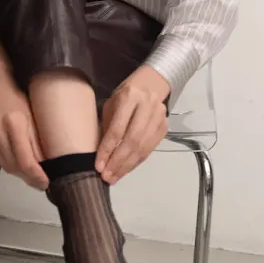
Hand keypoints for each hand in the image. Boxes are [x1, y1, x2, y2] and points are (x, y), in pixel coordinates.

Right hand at [0, 70, 48, 190]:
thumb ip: (37, 142)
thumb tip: (46, 165)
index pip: (25, 160)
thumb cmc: (16, 97)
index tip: (45, 183)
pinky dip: (7, 162)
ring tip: (30, 174)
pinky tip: (15, 160)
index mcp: (14, 123)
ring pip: (4, 164)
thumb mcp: (32, 116)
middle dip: (28, 177)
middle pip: (13, 166)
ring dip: (18, 171)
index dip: (35, 175)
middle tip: (40, 182)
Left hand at [96, 66, 170, 184]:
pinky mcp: (164, 127)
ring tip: (115, 177)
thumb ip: (107, 127)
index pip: (117, 129)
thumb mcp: (111, 106)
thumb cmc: (124, 96)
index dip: (107, 150)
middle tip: (107, 177)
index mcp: (129, 97)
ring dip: (127, 165)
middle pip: (132, 140)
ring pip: (142, 147)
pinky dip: (137, 161)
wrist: (149, 85)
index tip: (98, 166)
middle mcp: (147, 106)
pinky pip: (149, 149)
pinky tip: (126, 169)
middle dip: (118, 162)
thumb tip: (101, 156)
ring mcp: (158, 117)